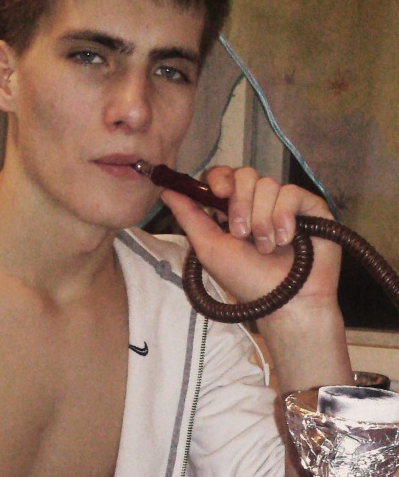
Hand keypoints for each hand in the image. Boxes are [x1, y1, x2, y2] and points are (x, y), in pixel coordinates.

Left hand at [161, 165, 341, 310]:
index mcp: (233, 210)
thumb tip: (166, 190)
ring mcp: (284, 204)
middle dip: (240, 203)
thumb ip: (189, 216)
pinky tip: (286, 240)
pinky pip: (291, 193)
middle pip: (245, 174)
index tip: (218, 192)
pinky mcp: (309, 207)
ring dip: (262, 219)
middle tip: (241, 234)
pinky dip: (284, 217)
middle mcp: (259, 203)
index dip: (220, 178)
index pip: (225, 177)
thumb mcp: (209, 248)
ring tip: (266, 247)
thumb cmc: (246, 280)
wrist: (285, 301)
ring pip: (268, 184)